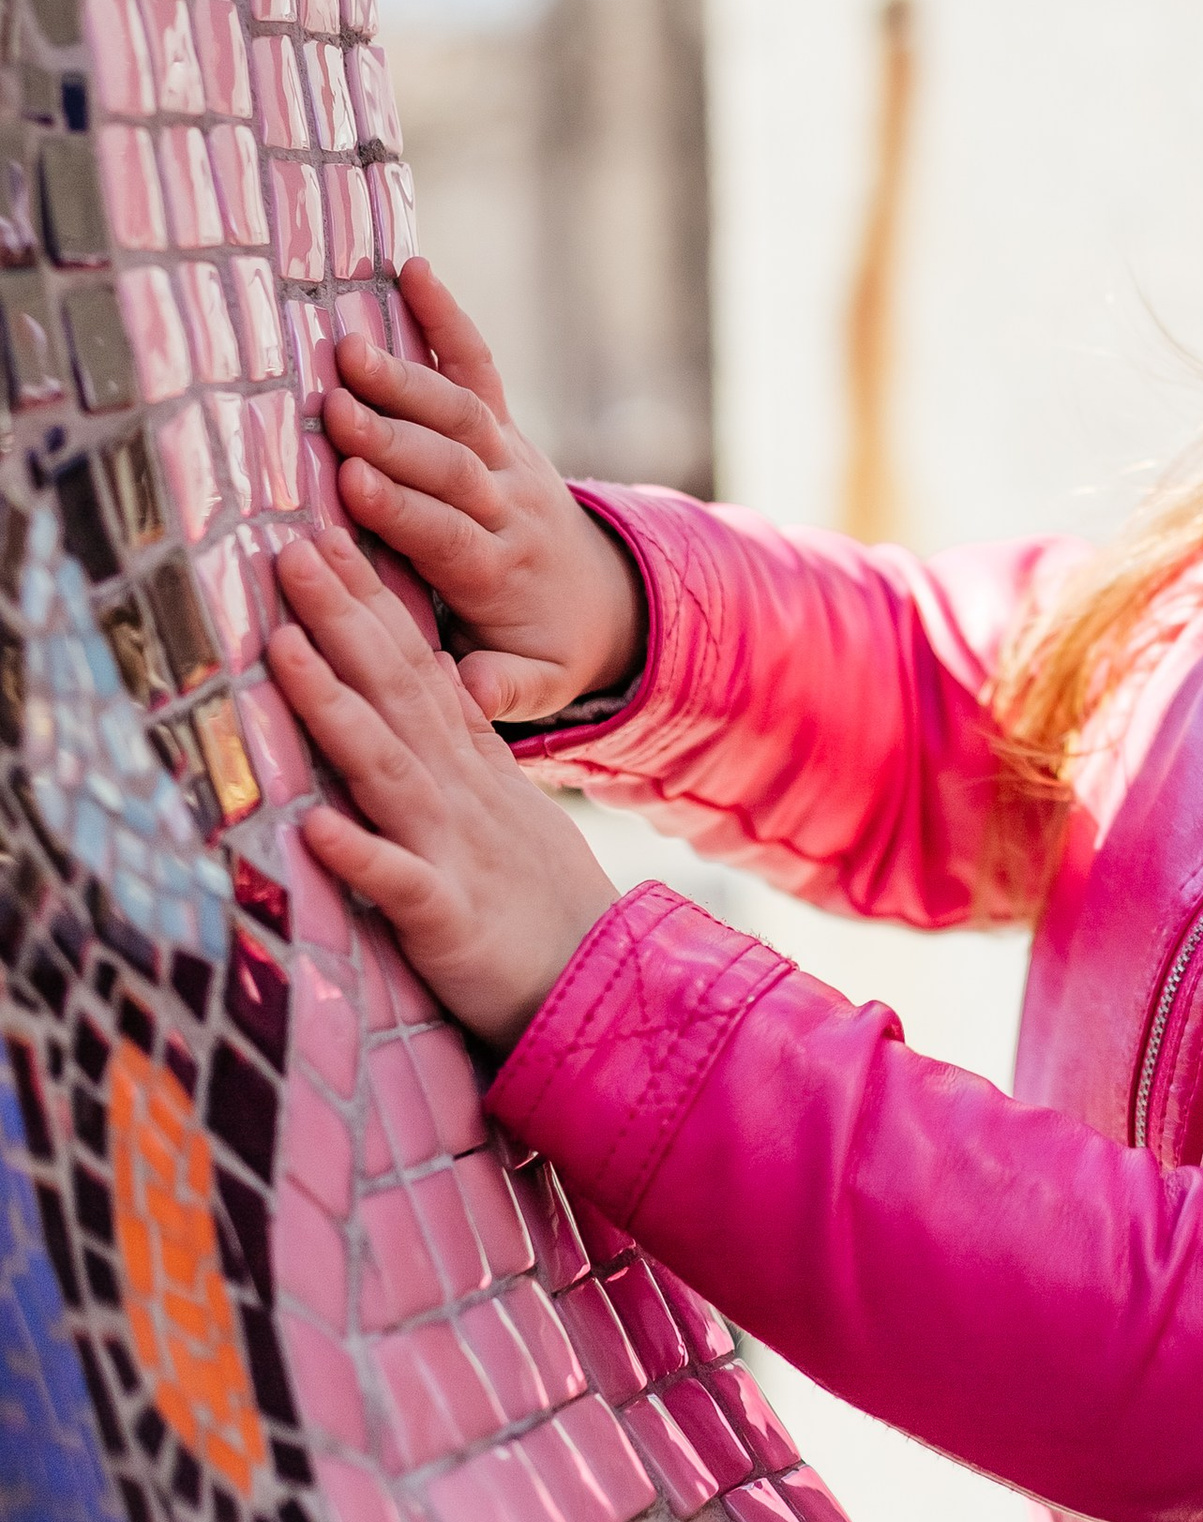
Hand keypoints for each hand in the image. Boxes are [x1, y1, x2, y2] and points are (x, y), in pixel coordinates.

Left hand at [271, 527, 619, 1047]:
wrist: (599, 985)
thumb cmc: (535, 901)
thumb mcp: (501, 803)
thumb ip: (461, 743)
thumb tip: (435, 678)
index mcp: (469, 765)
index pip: (415, 665)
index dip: (370, 601)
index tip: (325, 536)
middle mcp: (460, 792)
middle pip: (395, 692)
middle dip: (343, 619)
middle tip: (294, 550)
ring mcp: (454, 851)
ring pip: (387, 766)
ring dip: (334, 707)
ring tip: (282, 651)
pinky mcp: (448, 919)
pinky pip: (400, 884)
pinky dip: (360, 855)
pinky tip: (315, 830)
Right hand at [321, 257, 643, 724]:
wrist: (605, 604)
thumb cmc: (545, 650)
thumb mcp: (537, 687)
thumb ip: (502, 689)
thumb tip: (466, 691)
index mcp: (502, 571)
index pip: (450, 536)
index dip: (404, 510)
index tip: (352, 485)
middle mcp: (510, 505)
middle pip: (453, 466)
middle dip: (395, 438)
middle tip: (334, 409)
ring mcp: (509, 457)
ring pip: (461, 412)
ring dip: (406, 378)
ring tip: (347, 349)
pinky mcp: (504, 428)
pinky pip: (479, 366)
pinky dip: (448, 316)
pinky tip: (410, 268)